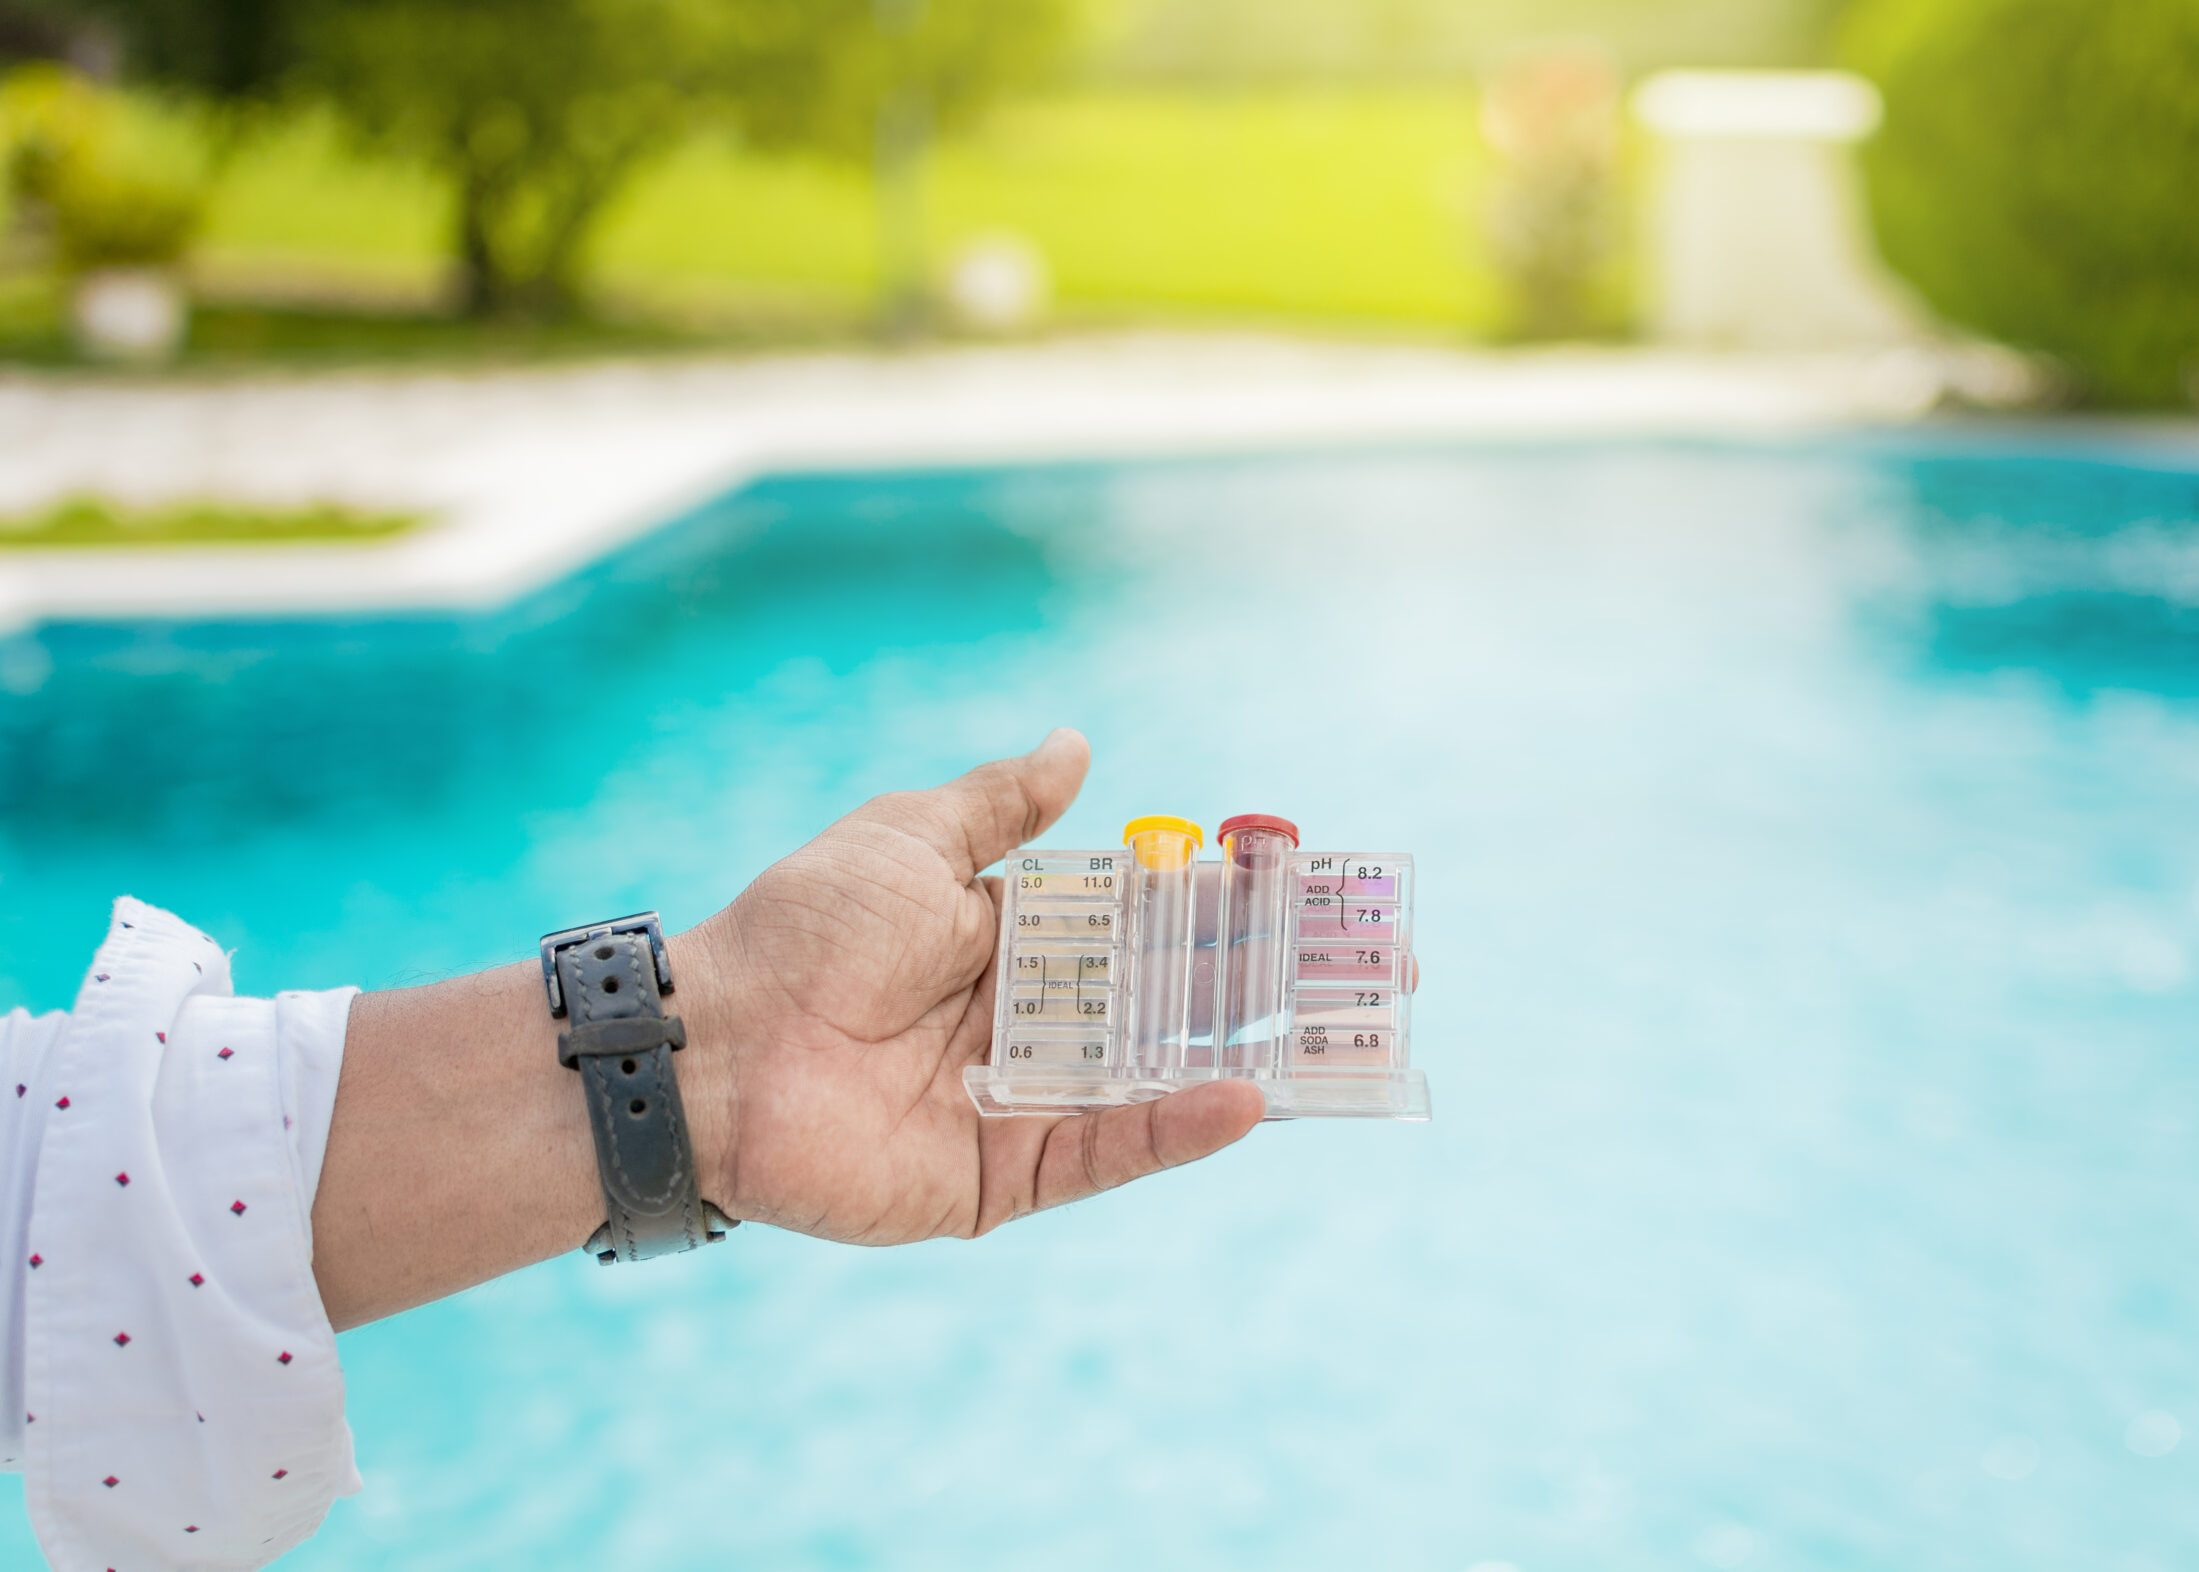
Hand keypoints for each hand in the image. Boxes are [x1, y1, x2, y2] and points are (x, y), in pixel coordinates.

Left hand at [320, 729, 1259, 1328]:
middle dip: (1273, 992)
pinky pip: (1105, 1152)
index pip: (1151, 925)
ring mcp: (1024, 1104)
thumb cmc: (803, 928)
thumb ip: (1001, 807)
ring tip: (1344, 1041)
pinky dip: (1175, 1129)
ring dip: (1252, 1060)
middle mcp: (1034, 1024)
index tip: (1315, 891)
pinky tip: (1245, 1099)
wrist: (715, 1043)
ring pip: (1160, 1082)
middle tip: (1376, 977)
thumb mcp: (910, 839)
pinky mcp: (1002, 1177)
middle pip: (1177, 1007)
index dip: (1232, 910)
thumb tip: (1080, 747)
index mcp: (1015, 942)